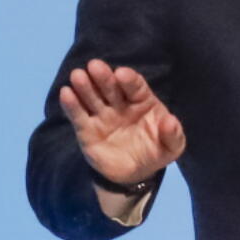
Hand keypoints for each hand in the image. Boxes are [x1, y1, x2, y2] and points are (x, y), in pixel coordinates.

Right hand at [59, 59, 185, 186]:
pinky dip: (71, 105)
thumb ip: (173, 135)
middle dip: (103, 77)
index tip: (121, 74)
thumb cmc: (156, 151)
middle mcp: (121, 104)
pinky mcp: (87, 130)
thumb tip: (170, 121)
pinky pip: (78, 116)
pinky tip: (66, 93)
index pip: (136, 86)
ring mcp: (103, 115)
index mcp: (143, 101)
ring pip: (92, 98)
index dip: (129, 79)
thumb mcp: (172, 147)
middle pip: (111, 87)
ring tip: (77, 76)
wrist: (135, 173)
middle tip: (94, 66)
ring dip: (85, 86)